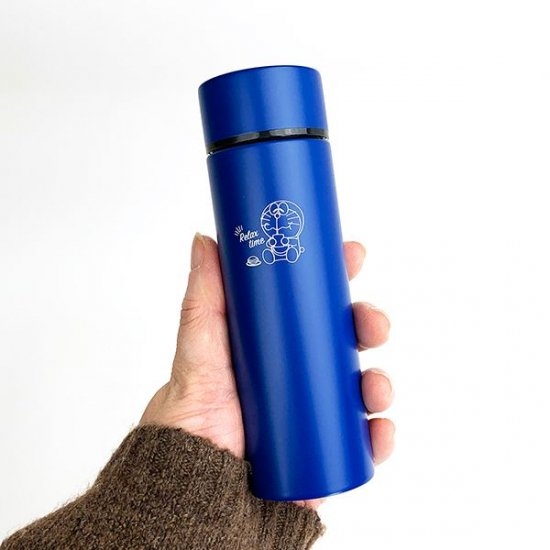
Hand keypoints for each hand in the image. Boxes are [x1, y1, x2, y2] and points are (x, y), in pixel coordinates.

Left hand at [140, 234, 393, 508]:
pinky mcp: (325, 451)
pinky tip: (379, 430)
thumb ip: (203, 297)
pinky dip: (379, 435)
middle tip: (370, 324)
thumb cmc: (192, 418)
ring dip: (380, 381)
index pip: (314, 304)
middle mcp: (299, 374)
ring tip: (374, 387)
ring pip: (363, 387)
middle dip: (367, 325)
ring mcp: (314, 412)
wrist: (192, 487)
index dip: (338, 279)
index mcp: (276, 345)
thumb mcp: (198, 350)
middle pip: (347, 341)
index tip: (351, 255)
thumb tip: (205, 240)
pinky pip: (364, 441)